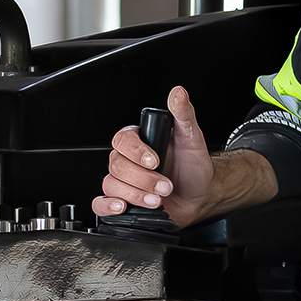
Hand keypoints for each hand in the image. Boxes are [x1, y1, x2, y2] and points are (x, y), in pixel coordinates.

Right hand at [93, 85, 216, 224]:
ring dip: (135, 195)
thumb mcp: (192, 140)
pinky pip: (100, 204)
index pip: (122, 140)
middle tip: (166, 186)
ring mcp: (123, 181)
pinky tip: (122, 207)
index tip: (155, 161)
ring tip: (158, 200)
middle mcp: (127, 160)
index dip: (135, 152)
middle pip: (117, 166)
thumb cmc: (194, 167)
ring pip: (111, 185)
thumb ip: (184, 116)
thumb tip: (178, 93)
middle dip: (143, 179)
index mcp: (139, 141)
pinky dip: (107, 207)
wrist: (201, 195)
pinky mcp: (122, 200)